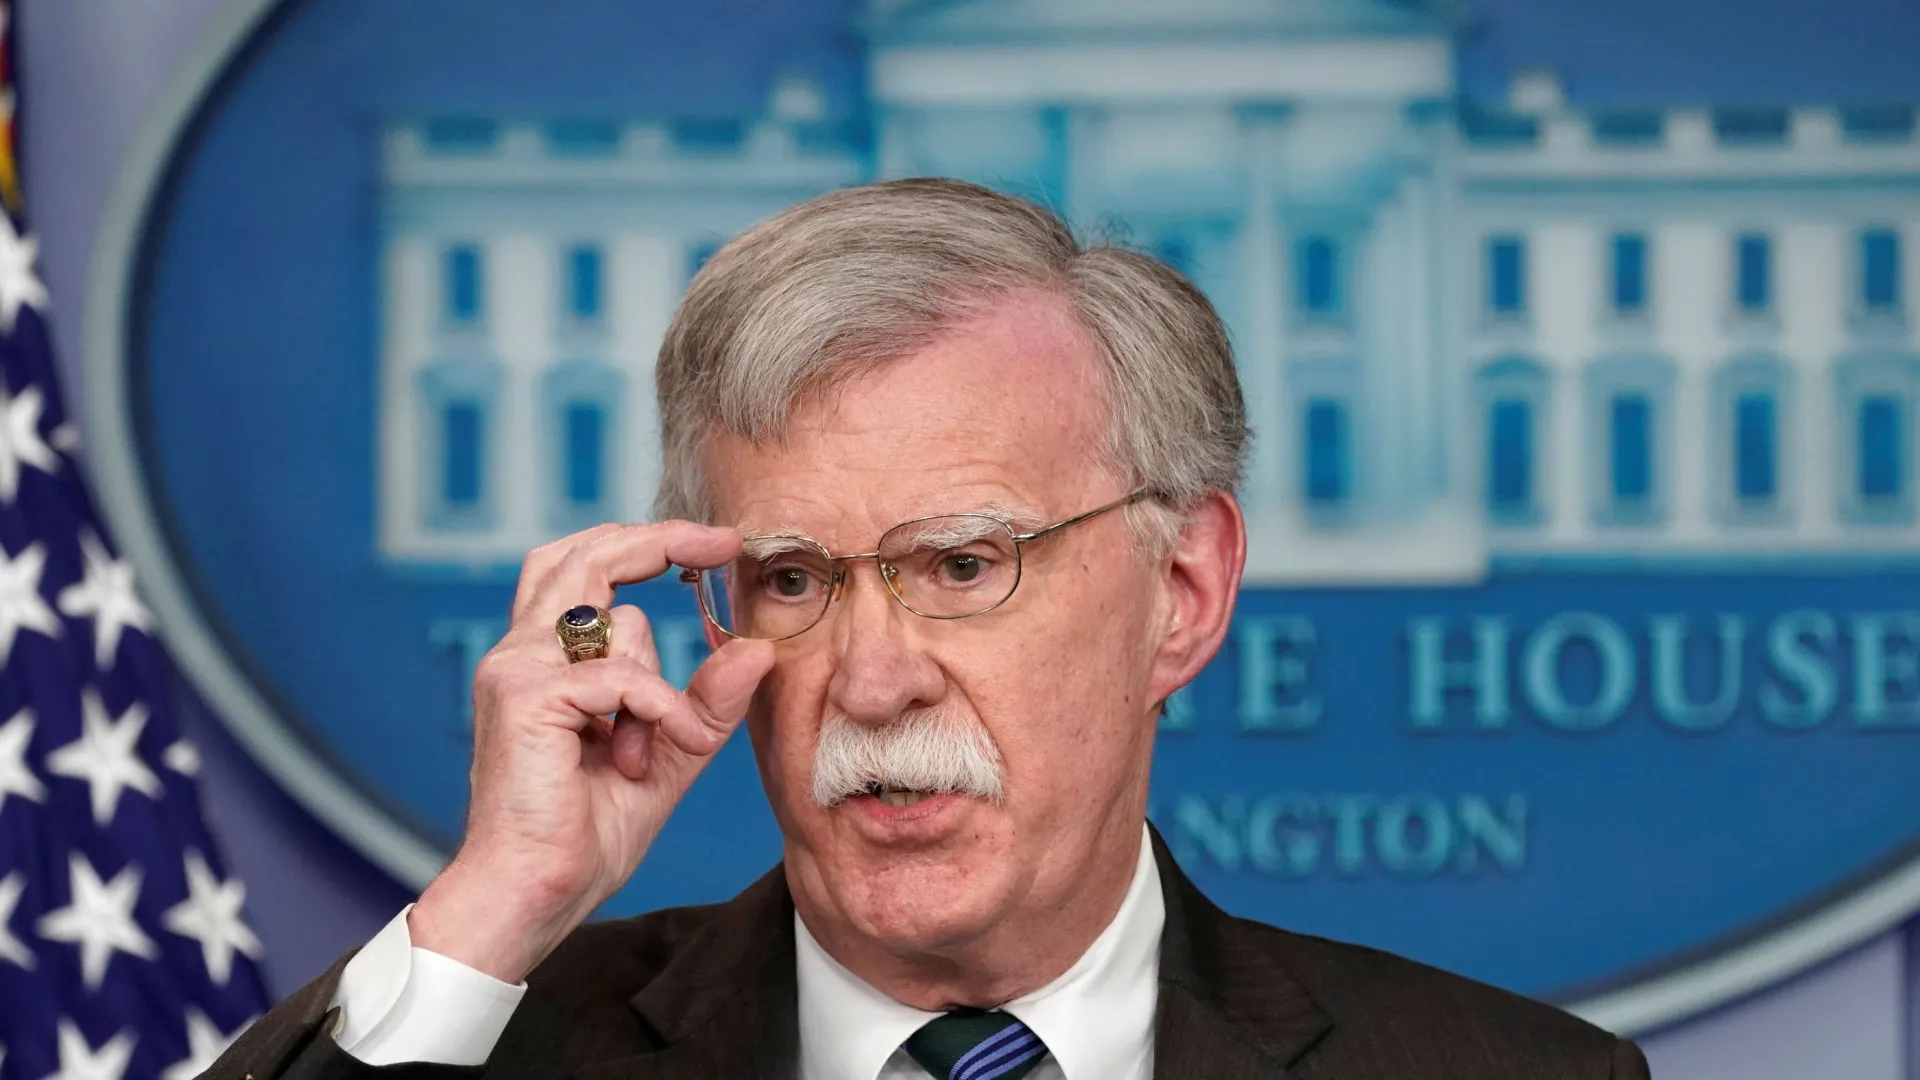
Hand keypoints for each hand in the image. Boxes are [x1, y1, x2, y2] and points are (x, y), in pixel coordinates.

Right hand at [408, 521, 774, 982]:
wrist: (534, 894)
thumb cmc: (585, 834)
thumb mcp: (668, 757)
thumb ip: (707, 704)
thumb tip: (758, 648)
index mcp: (544, 661)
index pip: (584, 566)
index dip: (648, 541)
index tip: (716, 543)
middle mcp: (520, 652)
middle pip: (583, 553)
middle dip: (656, 539)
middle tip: (723, 543)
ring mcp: (515, 668)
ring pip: (616, 620)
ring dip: (656, 687)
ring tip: (644, 754)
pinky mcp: (525, 696)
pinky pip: (621, 676)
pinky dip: (656, 712)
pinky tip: (648, 760)